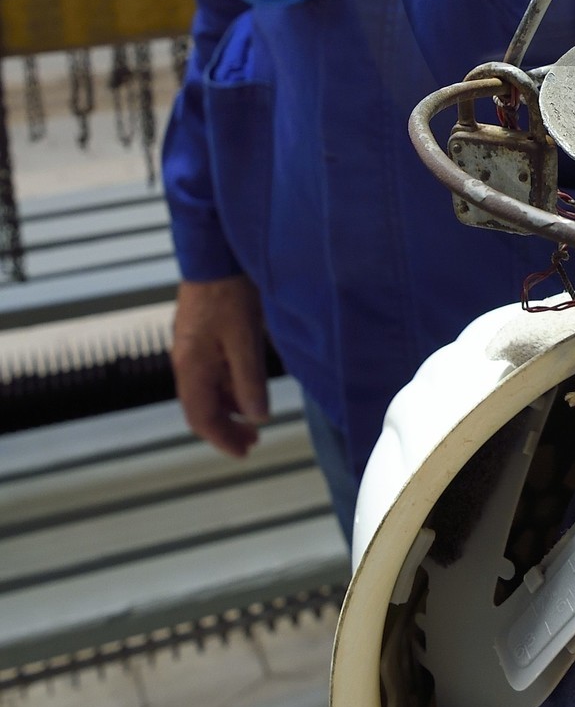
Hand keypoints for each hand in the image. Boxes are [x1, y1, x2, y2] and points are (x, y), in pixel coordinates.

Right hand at [172, 274, 269, 457]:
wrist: (214, 253)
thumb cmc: (228, 293)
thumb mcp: (244, 340)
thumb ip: (249, 381)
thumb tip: (256, 418)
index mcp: (191, 367)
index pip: (201, 418)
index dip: (222, 440)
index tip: (244, 452)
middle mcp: (186, 361)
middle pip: (201, 408)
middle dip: (226, 428)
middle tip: (252, 441)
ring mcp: (191, 347)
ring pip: (207, 390)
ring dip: (229, 406)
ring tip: (255, 416)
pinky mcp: (201, 334)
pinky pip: (212, 371)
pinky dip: (229, 385)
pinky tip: (249, 383)